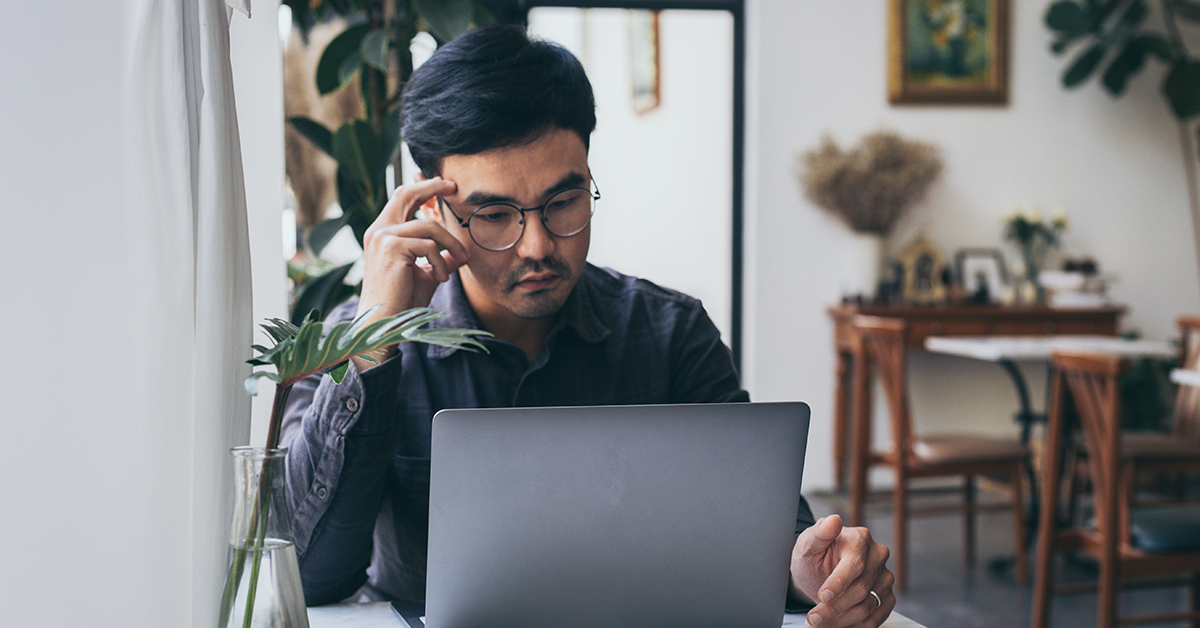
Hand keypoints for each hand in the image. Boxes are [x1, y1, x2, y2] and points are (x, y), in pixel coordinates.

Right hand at [353, 177, 468, 365]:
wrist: (384, 322)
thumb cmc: (402, 300)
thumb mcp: (425, 274)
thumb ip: (438, 258)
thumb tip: (459, 253)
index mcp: (382, 232)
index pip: (401, 199)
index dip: (423, 188)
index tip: (445, 187)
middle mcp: (378, 230)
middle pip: (406, 194)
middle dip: (432, 187)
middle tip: (454, 188)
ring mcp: (382, 237)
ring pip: (427, 226)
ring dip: (451, 243)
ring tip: (460, 259)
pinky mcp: (391, 248)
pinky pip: (428, 246)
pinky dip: (440, 262)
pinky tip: (440, 278)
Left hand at [790, 515, 893, 627]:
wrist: (817, 573)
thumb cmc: (812, 557)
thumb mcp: (807, 545)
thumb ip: (818, 533)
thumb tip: (833, 519)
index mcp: (860, 539)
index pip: (855, 565)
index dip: (838, 584)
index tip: (821, 597)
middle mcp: (877, 556)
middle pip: (861, 590)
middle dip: (833, 608)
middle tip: (812, 619)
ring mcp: (885, 577)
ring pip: (867, 607)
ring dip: (841, 621)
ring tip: (818, 624)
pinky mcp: (887, 596)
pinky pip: (876, 618)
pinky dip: (854, 626)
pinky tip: (837, 625)